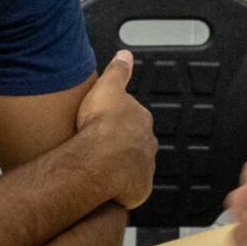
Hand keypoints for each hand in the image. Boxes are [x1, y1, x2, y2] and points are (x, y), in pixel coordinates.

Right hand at [74, 49, 156, 209]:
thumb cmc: (100, 125)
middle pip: (137, 145)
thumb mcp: (107, 87)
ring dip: (123, 169)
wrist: (98, 160)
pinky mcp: (140, 190)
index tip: (106, 126)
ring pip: (135, 168)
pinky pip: (132, 190)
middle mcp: (148, 144)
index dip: (120, 122)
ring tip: (103, 170)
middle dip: (124, 147)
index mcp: (141, 120)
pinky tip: (108, 188)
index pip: (135, 119)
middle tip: (103, 149)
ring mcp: (145, 169)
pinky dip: (122, 189)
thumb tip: (125, 55)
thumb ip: (118, 71)